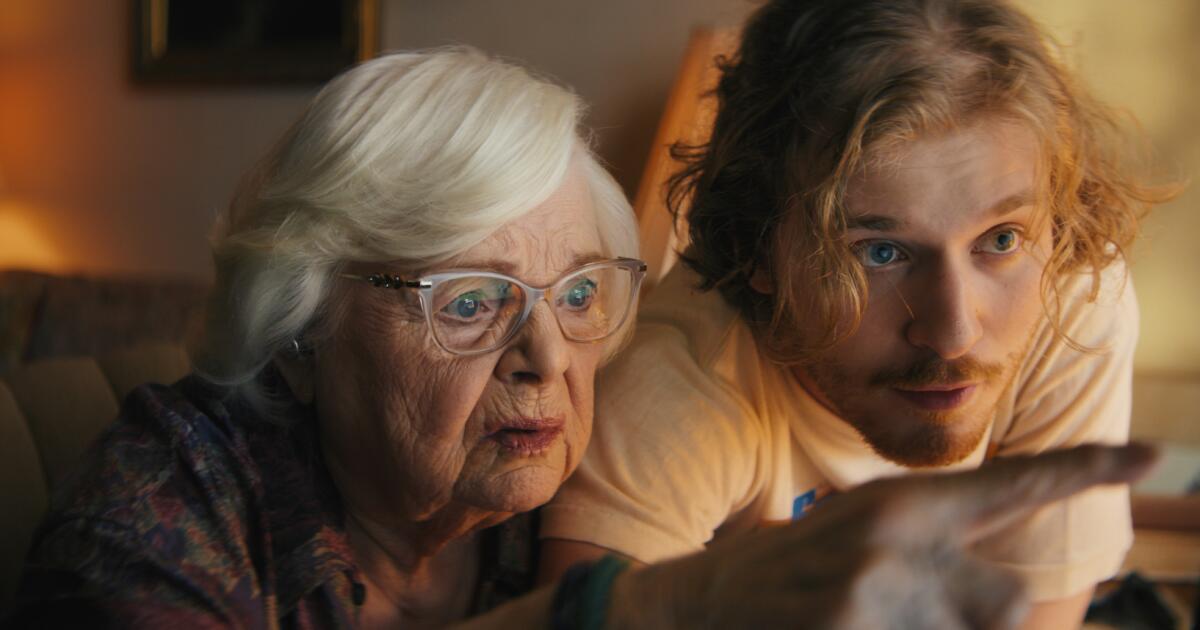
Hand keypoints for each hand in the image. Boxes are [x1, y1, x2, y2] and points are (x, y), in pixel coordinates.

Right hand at [617, 443, 1157, 629]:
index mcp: (899, 505)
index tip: (1156, 453)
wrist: (694, 605)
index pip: (1009, 483)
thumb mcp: (855, 536)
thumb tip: (1004, 598)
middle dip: (978, 618)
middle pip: (1006, 603)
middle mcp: (895, 542)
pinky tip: (846, 626)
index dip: (1085, 467)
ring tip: (866, 619)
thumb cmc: (783, 573)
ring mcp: (874, 594)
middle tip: (910, 610)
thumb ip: (932, 551)